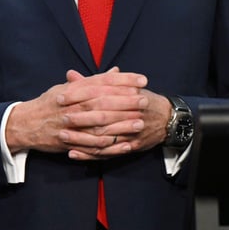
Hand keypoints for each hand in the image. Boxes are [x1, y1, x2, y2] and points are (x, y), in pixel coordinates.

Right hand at [6, 67, 167, 158]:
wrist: (25, 123)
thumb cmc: (49, 104)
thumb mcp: (67, 88)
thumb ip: (92, 81)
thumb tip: (115, 71)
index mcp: (72, 90)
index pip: (101, 82)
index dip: (122, 80)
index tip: (141, 79)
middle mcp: (71, 105)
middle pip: (102, 101)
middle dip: (125, 100)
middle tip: (145, 99)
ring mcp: (69, 124)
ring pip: (99, 123)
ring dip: (121, 123)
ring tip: (140, 122)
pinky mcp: (68, 140)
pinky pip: (91, 144)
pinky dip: (108, 144)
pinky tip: (124, 143)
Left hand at [56, 69, 170, 159]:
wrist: (167, 118)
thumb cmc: (139, 98)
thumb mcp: (121, 86)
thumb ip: (94, 82)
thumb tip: (70, 74)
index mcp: (126, 95)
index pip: (98, 95)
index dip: (78, 96)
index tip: (60, 97)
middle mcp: (129, 114)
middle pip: (101, 117)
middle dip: (79, 119)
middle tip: (61, 118)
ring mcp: (131, 132)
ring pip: (102, 138)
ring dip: (81, 139)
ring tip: (62, 137)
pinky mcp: (131, 146)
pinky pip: (108, 153)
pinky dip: (89, 154)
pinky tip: (73, 153)